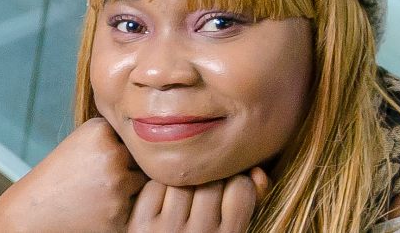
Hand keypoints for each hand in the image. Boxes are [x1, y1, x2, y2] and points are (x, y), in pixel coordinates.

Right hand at [0, 118, 145, 232]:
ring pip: (144, 183)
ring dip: (129, 189)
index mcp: (100, 130)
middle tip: (98, 178)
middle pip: (142, 159)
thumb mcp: (82, 140)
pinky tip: (99, 206)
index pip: (132, 137)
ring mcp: (117, 184)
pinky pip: (139, 206)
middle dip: (127, 169)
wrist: (33, 209)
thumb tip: (161, 139)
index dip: (118, 150)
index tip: (97, 158)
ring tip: (98, 191)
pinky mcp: (120, 212)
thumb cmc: (61, 174)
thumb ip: (115, 134)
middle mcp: (111, 154)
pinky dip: (124, 208)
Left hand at [126, 168, 270, 232]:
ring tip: (185, 199)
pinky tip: (163, 204)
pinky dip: (159, 189)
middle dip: (209, 181)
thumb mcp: (232, 231)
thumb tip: (257, 172)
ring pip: (182, 180)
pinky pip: (154, 187)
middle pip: (210, 181)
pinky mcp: (141, 225)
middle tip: (203, 195)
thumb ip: (250, 202)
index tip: (228, 192)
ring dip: (184, 182)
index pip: (240, 188)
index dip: (236, 183)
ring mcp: (168, 230)